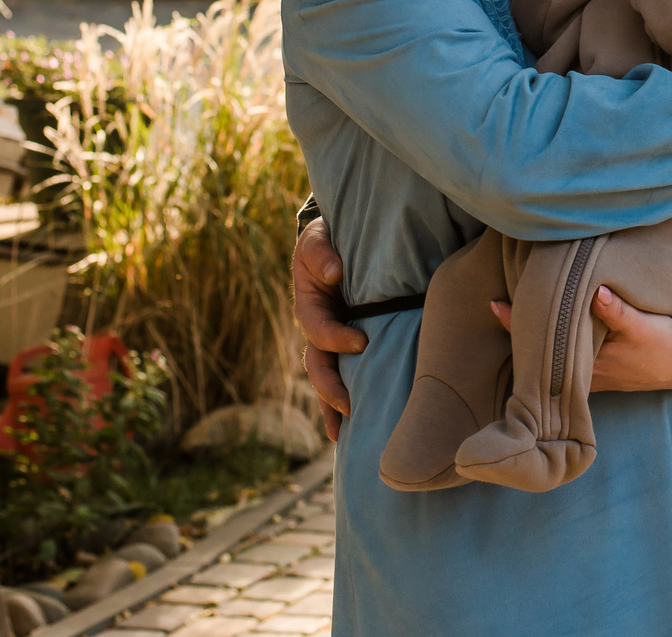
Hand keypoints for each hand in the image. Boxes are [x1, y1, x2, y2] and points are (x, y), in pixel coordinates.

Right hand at [293, 218, 364, 441]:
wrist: (342, 242)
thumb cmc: (328, 240)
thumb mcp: (317, 238)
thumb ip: (320, 252)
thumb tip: (333, 273)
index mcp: (310, 307)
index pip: (318, 330)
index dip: (336, 339)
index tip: (362, 342)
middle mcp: (320, 330)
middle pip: (318, 368)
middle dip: (331, 388)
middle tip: (352, 404)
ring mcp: (334, 343)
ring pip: (330, 381)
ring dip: (335, 408)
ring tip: (349, 433)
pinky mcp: (351, 348)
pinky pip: (347, 379)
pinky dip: (343, 407)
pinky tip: (352, 432)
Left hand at [486, 286, 671, 391]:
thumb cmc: (664, 345)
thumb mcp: (644, 325)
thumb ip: (618, 310)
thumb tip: (595, 291)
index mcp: (588, 364)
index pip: (542, 344)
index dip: (517, 324)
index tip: (495, 303)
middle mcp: (582, 374)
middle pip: (540, 352)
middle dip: (521, 329)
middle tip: (497, 300)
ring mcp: (587, 375)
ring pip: (550, 356)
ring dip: (536, 335)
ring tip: (515, 307)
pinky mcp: (595, 371)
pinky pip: (564, 358)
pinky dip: (552, 342)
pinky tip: (545, 324)